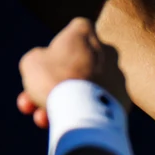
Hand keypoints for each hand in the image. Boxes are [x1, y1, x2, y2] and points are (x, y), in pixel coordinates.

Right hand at [16, 17, 130, 127]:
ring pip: (84, 89)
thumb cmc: (54, 79)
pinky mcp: (122, 102)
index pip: (72, 31)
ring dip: (62, 102)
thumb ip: (38, 59)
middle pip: (75, 66)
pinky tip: (63, 124)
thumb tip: (45, 68)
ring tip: (42, 119)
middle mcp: (106, 51)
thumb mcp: (32, 62)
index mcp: (84, 33)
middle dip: (52, 84)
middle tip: (32, 100)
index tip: (45, 64)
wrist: (82, 112)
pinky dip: (81, 112)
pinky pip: (96, 105)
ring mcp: (117, 78)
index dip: (56, 48)